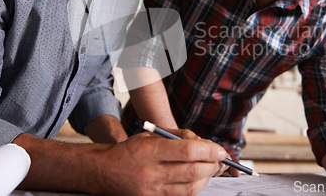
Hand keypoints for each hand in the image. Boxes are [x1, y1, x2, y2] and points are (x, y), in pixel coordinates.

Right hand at [93, 131, 227, 194]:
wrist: (105, 171)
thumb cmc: (131, 150)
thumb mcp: (151, 135)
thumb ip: (178, 136)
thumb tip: (204, 144)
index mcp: (149, 151)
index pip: (188, 151)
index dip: (209, 150)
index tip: (220, 150)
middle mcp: (150, 173)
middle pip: (193, 172)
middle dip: (212, 165)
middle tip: (219, 159)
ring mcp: (152, 190)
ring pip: (191, 188)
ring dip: (206, 178)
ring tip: (210, 168)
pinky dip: (194, 188)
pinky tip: (197, 179)